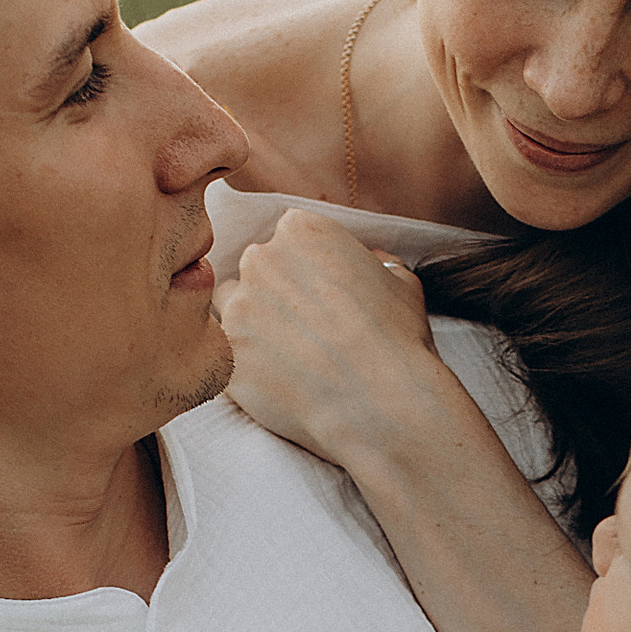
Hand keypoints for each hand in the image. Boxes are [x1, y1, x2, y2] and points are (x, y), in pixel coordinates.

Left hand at [217, 208, 439, 471]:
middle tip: (307, 325)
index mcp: (301, 230)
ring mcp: (237, 308)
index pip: (290, 236)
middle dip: (276, 291)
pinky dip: (247, 360)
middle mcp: (260, 260)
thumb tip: (372, 260)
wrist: (377, 401)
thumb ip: (379, 261)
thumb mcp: (403, 284)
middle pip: (257, 267)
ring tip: (289, 352)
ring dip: (253, 322)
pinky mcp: (227, 353)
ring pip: (232, 306)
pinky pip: (228, 351)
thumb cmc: (395, 339)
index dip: (307, 266)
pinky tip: (278, 378)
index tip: (321, 291)